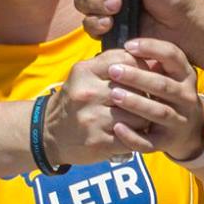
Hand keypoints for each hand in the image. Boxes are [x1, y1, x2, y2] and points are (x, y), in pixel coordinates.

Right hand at [40, 50, 155, 165]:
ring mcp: (92, 119)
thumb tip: (154, 60)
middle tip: (146, 101)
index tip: (146, 77)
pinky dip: (136, 138)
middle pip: (136, 90)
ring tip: (138, 120)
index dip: (143, 69)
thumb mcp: (87, 75)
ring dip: (143, 120)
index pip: (127, 61)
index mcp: (85, 71)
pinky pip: (132, 139)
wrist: (48, 133)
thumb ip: (115, 63)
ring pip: (138, 116)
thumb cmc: (77, 100)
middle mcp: (87, 93)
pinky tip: (132, 134)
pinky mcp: (98, 142)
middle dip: (146, 96)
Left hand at [104, 39, 203, 159]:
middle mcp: (186, 98)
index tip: (128, 45)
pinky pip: (150, 142)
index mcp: (185, 75)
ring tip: (114, 94)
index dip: (152, 48)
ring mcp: (179, 121)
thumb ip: (151, 61)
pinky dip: (133, 135)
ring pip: (159, 112)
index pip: (173, 56)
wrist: (189, 129)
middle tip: (113, 70)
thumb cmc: (168, 94)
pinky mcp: (167, 142)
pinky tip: (117, 127)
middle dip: (138, 77)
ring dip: (136, 103)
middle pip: (163, 86)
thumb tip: (123, 45)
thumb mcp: (168, 74)